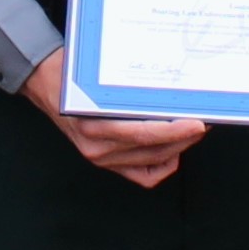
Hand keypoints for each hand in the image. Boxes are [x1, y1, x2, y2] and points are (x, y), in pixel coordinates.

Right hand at [23, 47, 203, 188]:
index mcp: (93, 126)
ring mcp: (102, 159)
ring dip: (178, 148)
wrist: (43, 82)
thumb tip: (170, 89)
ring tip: (192, 131)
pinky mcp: (107, 163)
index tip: (198, 123)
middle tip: (204, 122)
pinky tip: (173, 149)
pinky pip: (143, 175)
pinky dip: (162, 164)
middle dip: (185, 138)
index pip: (144, 134)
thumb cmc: (70, 74)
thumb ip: (128, 88)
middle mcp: (97, 148)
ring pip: (153, 164)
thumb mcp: (97, 76)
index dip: (175, 131)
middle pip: (155, 152)